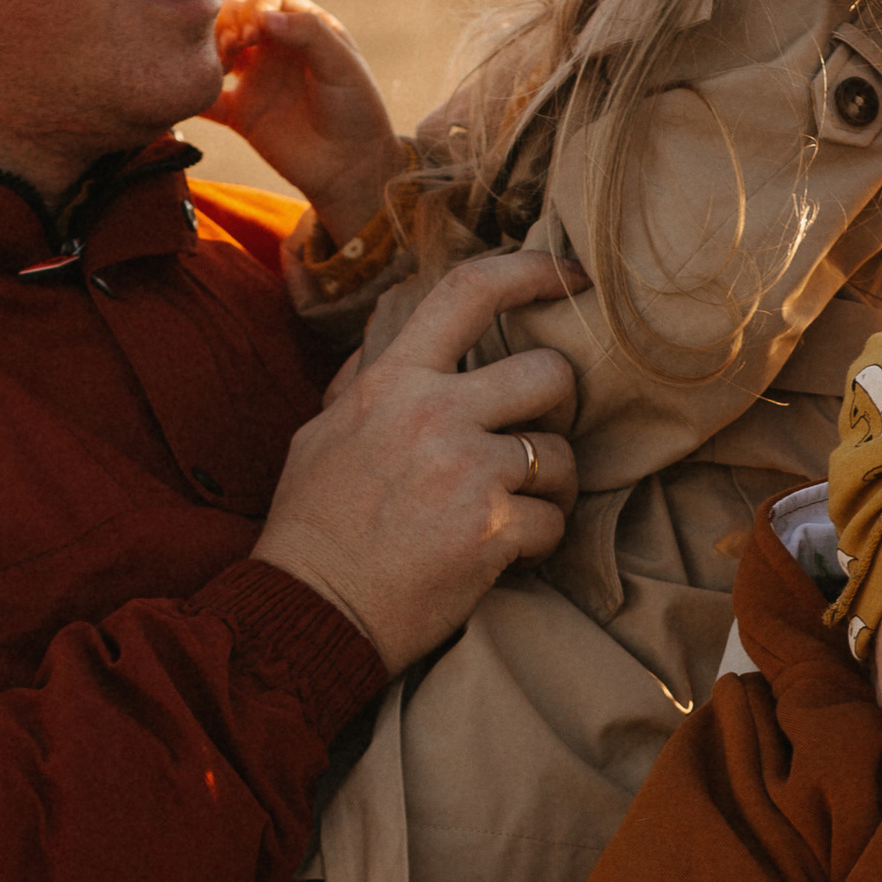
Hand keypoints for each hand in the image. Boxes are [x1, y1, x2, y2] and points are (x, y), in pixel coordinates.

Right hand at [208, 0, 402, 244]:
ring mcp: (255, 80)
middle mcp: (275, 48)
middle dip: (228, 23)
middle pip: (236, 16)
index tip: (255, 31)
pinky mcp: (241, 114)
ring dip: (209, 49)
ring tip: (219, 67)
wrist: (352, 168)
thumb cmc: (357, 111)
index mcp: (304, 28)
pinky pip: (206, 100)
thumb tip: (264, 18)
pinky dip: (192, 95)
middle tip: (234, 47)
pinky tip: (185, 91)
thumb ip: (310, 34)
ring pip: (217, 49)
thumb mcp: (343, 65)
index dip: (256, 6)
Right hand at [252, 251, 582, 669]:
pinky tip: (507, 556)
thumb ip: (361, 385)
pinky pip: (554, 522)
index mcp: (393, 382)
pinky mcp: (490, 531)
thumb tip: (379, 349)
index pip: (470, 293)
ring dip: (555, 487)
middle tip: (540, 439)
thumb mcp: (318, 434)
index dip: (533, 272)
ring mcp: (466, 472)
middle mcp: (434, 415)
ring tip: (521, 511)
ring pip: (560, 455)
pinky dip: (540, 543)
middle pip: (549, 374)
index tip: (573, 276)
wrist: (308, 610)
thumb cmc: (311, 527)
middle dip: (561, 408)